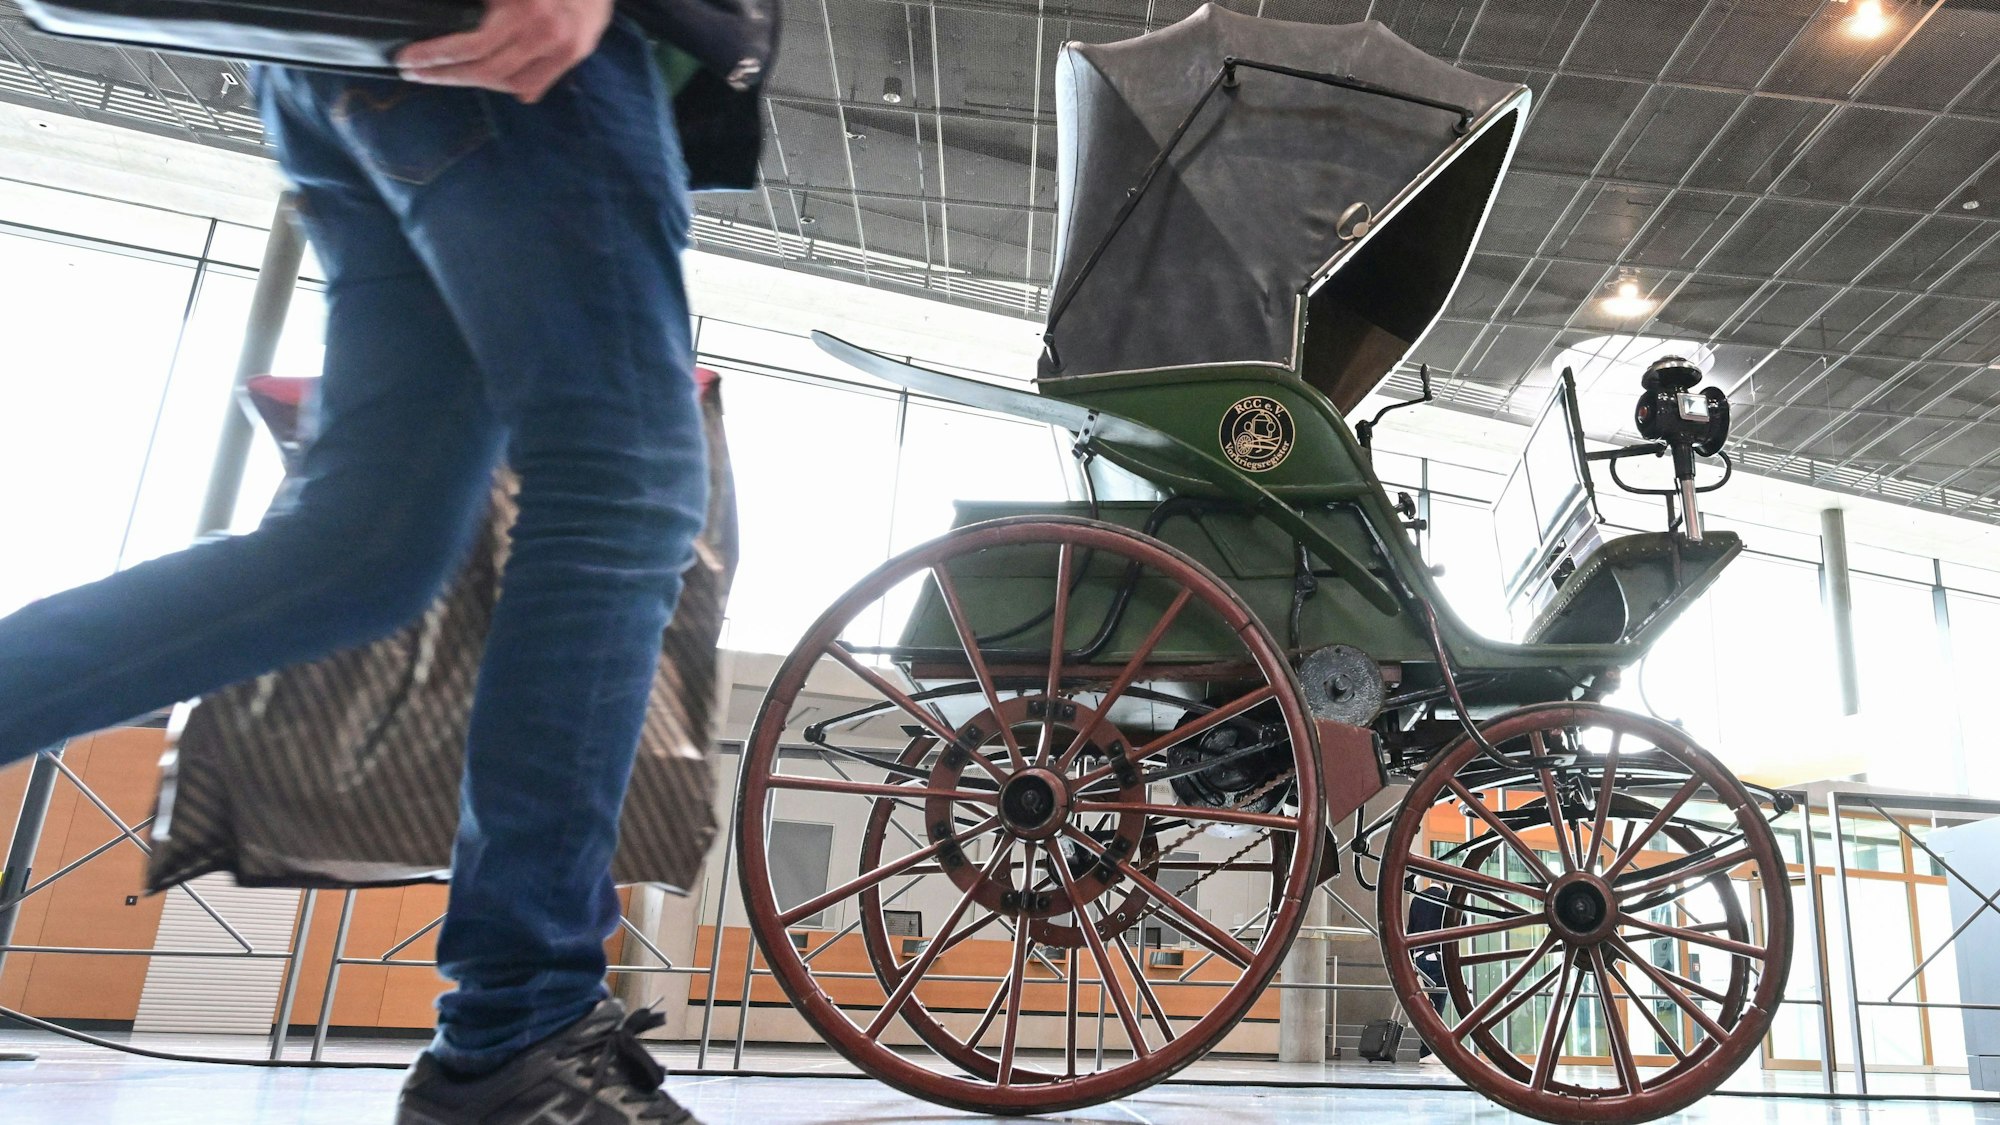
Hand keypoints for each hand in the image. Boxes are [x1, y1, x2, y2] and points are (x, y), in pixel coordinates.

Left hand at [398, 0, 614, 103]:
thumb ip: (486, 4)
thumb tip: (451, 30)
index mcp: (522, 10)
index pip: (471, 46)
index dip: (435, 56)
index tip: (407, 60)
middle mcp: (544, 33)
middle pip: (485, 71)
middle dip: (444, 75)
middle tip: (414, 73)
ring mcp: (562, 49)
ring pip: (506, 82)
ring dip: (472, 80)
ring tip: (445, 73)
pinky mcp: (573, 56)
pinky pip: (531, 84)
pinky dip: (507, 84)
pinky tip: (487, 77)